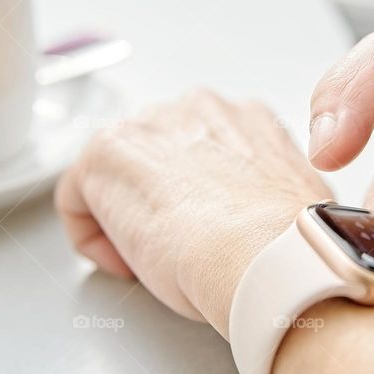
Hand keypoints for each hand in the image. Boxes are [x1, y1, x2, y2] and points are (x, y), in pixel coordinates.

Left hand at [55, 90, 330, 336]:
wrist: (267, 254)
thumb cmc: (288, 244)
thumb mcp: (296, 204)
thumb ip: (268, 195)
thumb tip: (263, 219)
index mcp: (246, 118)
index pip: (200, 150)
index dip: (195, 200)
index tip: (202, 236)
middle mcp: (195, 108)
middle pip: (155, 157)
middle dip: (157, 203)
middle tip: (172, 251)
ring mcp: (148, 124)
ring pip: (116, 175)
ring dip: (125, 219)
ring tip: (150, 262)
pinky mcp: (106, 153)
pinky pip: (78, 197)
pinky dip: (92, 236)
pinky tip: (124, 264)